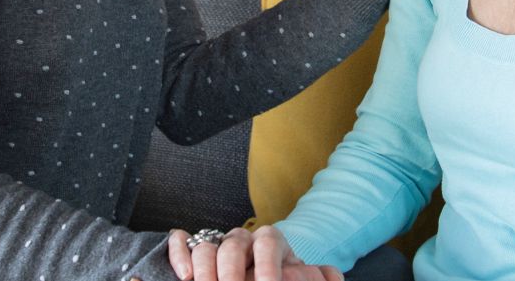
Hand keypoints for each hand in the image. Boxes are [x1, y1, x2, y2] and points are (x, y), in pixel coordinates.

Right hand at [167, 225, 342, 280]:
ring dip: (205, 268)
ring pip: (206, 244)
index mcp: (271, 241)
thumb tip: (333, 277)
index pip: (268, 244)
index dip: (268, 266)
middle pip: (233, 244)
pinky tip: (187, 276)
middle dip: (233, 270)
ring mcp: (217, 242)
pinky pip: (181, 241)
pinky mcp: (193, 248)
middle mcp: (242, 239)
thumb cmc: (282, 279)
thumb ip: (317, 276)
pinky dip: (181, 254)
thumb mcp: (300, 277)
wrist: (264, 274)